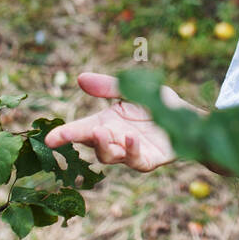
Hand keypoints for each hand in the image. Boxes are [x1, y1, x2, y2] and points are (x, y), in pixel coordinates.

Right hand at [43, 71, 190, 171]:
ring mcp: (129, 153)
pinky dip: (131, 150)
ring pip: (109, 156)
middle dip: (77, 139)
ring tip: (100, 130)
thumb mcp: (132, 90)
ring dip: (102, 145)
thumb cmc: (158, 105)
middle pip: (90, 143)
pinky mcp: (148, 160)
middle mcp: (114, 140)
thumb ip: (108, 87)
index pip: (81, 130)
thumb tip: (80, 78)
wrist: (189, 119)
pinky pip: (136, 160)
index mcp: (107, 123)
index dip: (65, 134)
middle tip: (64, 136)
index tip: (49, 137)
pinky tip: (131, 137)